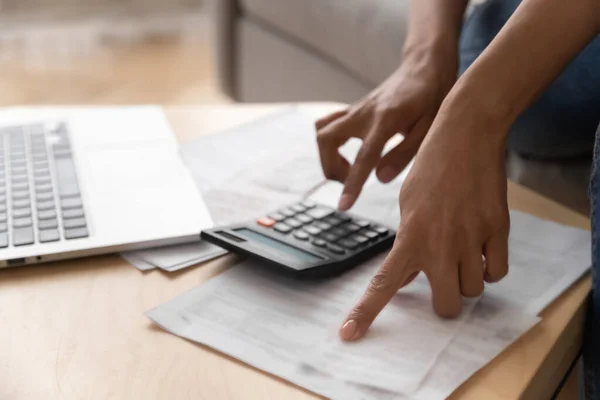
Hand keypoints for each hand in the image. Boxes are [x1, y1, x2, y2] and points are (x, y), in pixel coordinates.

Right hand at [316, 50, 456, 210]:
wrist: (423, 68)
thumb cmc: (432, 99)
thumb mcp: (429, 127)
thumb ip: (405, 154)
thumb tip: (380, 178)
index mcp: (385, 121)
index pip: (363, 158)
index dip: (352, 184)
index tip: (343, 206)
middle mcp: (363, 114)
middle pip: (326, 140)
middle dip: (331, 168)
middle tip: (351, 180)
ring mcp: (354, 110)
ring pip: (322, 132)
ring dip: (328, 156)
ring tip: (349, 169)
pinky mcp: (352, 110)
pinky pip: (327, 125)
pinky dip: (329, 143)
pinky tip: (347, 153)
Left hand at [338, 98, 510, 340]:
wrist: (466, 136)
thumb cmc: (430, 168)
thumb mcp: (408, 206)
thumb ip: (410, 243)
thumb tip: (412, 274)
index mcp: (410, 238)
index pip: (383, 285)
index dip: (365, 314)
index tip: (349, 335)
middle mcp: (440, 246)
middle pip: (448, 306)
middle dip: (445, 298)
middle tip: (442, 277)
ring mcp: (472, 240)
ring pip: (474, 290)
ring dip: (466, 280)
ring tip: (462, 252)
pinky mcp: (499, 231)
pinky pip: (497, 272)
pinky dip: (489, 267)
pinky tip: (482, 248)